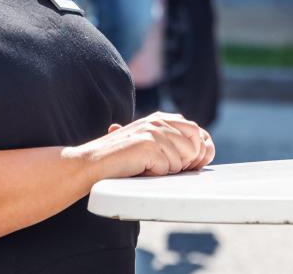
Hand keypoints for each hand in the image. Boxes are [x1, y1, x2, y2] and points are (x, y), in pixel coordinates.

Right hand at [67, 112, 213, 179]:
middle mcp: (158, 121)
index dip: (199, 150)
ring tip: (146, 168)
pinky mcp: (148, 144)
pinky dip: (156, 174)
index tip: (190, 164)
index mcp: (160, 118)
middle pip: (195, 142)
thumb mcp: (148, 145)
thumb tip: (202, 150)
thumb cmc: (119, 161)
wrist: (90, 164)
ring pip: (182, 158)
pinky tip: (140, 169)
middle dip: (188, 161)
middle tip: (166, 169)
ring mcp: (153, 131)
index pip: (196, 131)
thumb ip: (170, 142)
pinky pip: (167, 167)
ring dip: (168, 170)